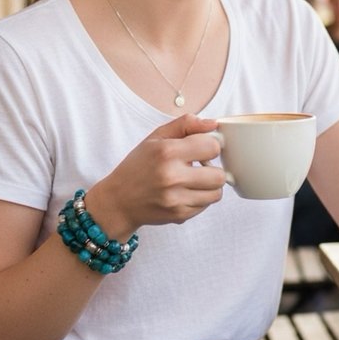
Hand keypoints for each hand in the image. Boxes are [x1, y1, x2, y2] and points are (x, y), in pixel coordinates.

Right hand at [87, 114, 224, 233]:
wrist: (119, 201)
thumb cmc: (138, 166)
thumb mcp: (156, 138)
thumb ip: (185, 125)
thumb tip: (213, 124)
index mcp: (167, 152)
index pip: (213, 147)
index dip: (210, 146)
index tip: (202, 148)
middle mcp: (172, 177)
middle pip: (220, 175)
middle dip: (214, 169)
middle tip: (200, 167)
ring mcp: (176, 199)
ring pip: (216, 193)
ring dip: (209, 186)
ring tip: (194, 180)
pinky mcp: (179, 215)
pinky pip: (206, 205)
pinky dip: (200, 198)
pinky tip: (185, 192)